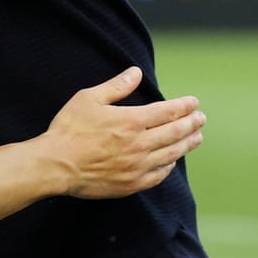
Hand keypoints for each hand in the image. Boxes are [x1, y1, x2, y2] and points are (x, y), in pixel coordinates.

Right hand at [41, 68, 204, 199]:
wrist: (56, 165)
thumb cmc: (69, 129)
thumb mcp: (89, 99)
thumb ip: (116, 86)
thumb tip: (136, 73)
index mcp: (131, 121)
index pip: (168, 111)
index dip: (184, 106)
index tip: (194, 102)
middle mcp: (140, 144)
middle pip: (175, 132)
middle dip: (192, 123)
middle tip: (201, 119)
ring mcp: (138, 166)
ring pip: (172, 154)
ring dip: (187, 144)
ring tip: (197, 138)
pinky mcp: (131, 184)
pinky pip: (159, 175)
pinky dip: (169, 166)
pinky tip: (172, 161)